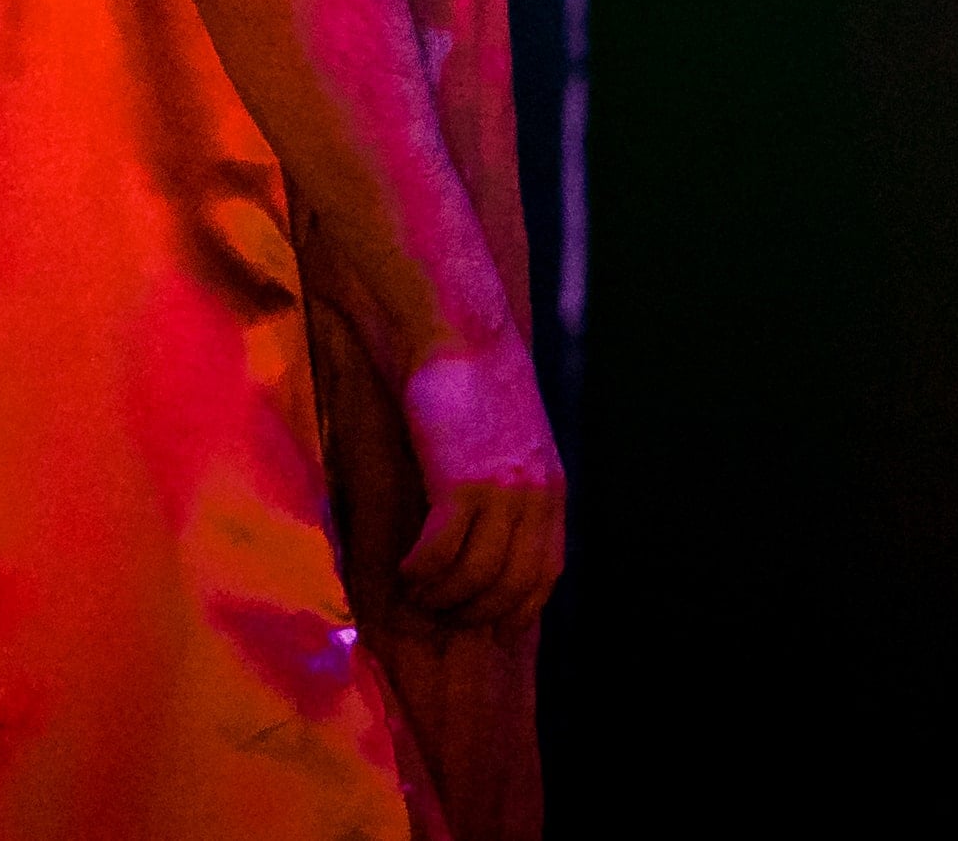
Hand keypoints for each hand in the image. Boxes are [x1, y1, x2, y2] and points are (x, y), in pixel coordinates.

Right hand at [397, 342, 565, 632]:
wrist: (460, 337)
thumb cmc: (478, 387)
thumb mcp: (519, 442)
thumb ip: (518, 489)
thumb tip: (495, 541)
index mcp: (553, 491)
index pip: (545, 575)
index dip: (516, 608)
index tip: (488, 621)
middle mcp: (534, 499)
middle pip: (510, 587)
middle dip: (473, 612)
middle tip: (440, 614)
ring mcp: (500, 493)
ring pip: (472, 578)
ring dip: (440, 598)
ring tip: (416, 595)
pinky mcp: (460, 484)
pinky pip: (439, 554)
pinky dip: (420, 573)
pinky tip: (404, 571)